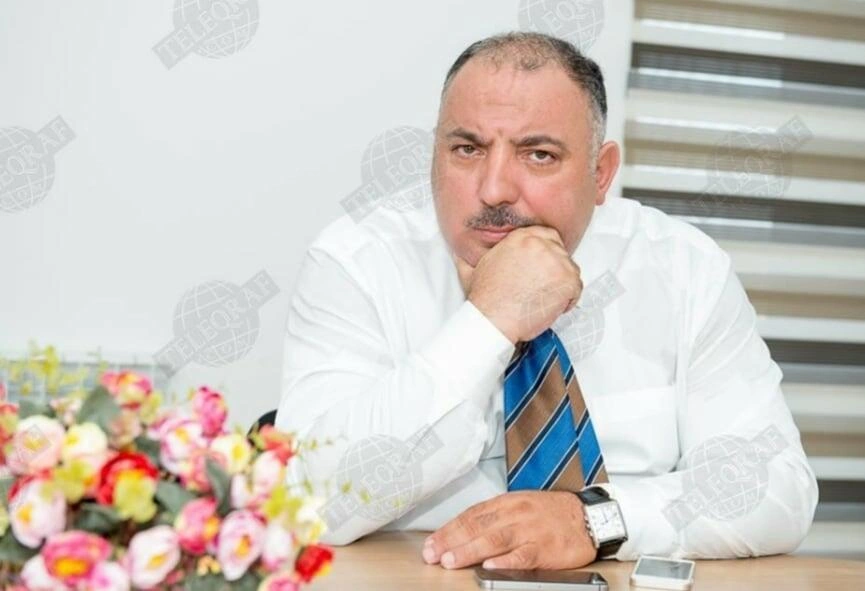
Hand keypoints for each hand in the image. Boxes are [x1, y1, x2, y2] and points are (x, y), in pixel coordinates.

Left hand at [422, 491, 596, 569]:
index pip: (471, 515)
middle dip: (452, 541)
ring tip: (451, 560)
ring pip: (495, 540)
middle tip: (433, 554)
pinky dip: (505, 561)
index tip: (432, 542)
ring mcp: (530, 531)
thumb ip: (494, 517)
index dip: (449, 529)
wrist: (588, 517)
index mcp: (507, 503)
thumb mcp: (520, 505)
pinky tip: (490, 566)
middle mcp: (516, 514)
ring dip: (470, 550)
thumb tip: (464, 530)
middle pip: (478, 526)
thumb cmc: (552, 513)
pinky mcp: (545, 548)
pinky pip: (522, 555)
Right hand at [453, 226, 581, 343]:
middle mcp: (540, 244)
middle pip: (561, 253)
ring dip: (560, 286)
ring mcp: (556, 261)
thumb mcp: (471, 269)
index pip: (547, 235)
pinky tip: (548, 307)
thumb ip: (469, 256)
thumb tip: (458, 253)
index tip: (542, 268)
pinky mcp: (567, 280)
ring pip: (570, 270)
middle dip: (554, 271)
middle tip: (540, 288)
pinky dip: (567, 301)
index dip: (547, 254)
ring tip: (541, 299)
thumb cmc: (485, 299)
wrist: (493, 319)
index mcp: (521, 237)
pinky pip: (576, 289)